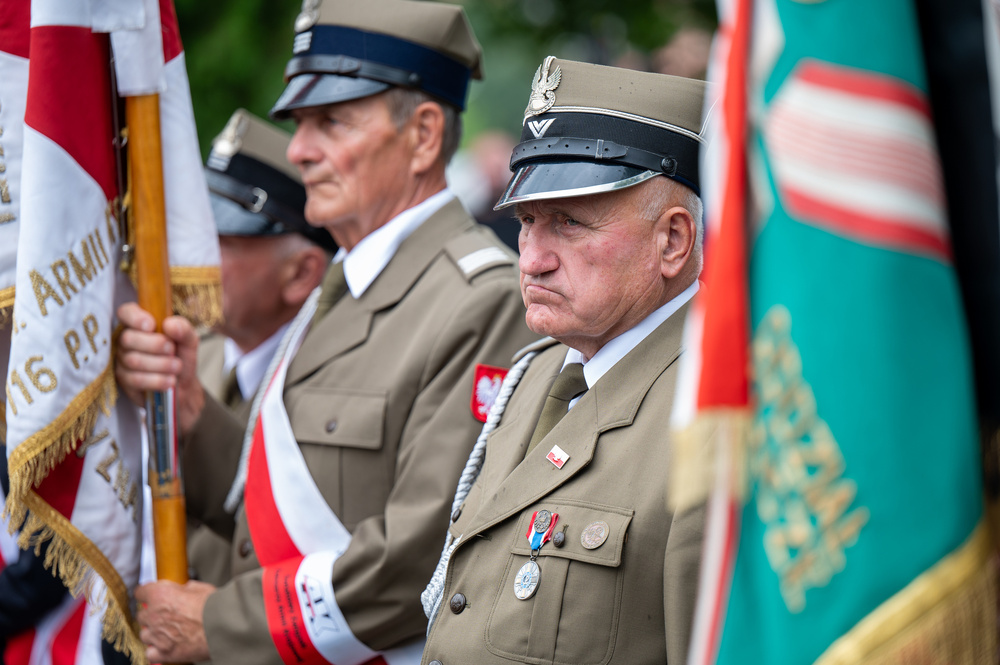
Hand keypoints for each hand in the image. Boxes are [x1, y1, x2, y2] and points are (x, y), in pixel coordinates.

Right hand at [115, 302, 204, 433]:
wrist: (183, 386)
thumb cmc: (181, 358)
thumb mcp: (189, 341)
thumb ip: (184, 329)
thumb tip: (170, 325)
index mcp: (139, 325)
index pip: (126, 312)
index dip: (135, 317)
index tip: (152, 325)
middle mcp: (126, 341)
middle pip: (128, 338)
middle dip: (154, 345)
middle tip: (172, 350)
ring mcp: (122, 361)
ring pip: (133, 360)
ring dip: (160, 364)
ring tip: (176, 367)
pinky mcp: (124, 382)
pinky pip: (135, 379)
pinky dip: (156, 380)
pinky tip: (170, 381)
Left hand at [135, 580, 214, 663]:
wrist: (224, 627)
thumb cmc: (214, 607)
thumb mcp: (200, 587)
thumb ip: (184, 588)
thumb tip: (182, 589)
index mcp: (161, 594)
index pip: (140, 592)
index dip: (147, 593)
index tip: (150, 595)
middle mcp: (154, 615)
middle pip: (141, 614)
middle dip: (152, 614)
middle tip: (166, 614)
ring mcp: (157, 635)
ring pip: (144, 634)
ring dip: (153, 632)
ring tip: (167, 631)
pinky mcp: (164, 652)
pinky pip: (150, 653)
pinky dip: (156, 650)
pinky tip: (166, 645)